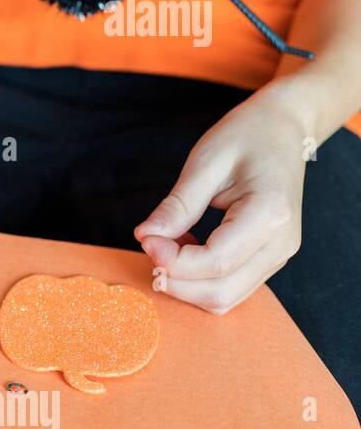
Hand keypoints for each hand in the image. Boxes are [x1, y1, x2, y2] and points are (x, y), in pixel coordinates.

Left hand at [134, 88, 309, 313]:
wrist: (281, 130)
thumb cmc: (245, 137)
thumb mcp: (206, 162)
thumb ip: (178, 205)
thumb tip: (145, 237)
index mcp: (270, 214)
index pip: (216, 262)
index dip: (172, 261)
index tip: (145, 239)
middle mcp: (281, 243)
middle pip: (220, 292)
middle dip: (175, 280)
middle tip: (150, 245)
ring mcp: (279, 255)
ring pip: (225, 298)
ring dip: (185, 284)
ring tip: (166, 244)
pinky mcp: (269, 259)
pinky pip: (231, 288)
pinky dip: (199, 280)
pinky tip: (185, 248)